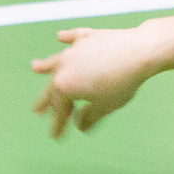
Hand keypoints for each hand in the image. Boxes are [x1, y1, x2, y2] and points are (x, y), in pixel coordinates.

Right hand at [28, 26, 157, 138]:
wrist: (138, 52)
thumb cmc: (121, 83)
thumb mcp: (104, 106)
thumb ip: (89, 117)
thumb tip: (80, 125)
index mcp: (64, 85)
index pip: (59, 109)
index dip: (58, 125)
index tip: (56, 136)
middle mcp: (64, 66)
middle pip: (53, 87)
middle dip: (46, 101)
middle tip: (37, 110)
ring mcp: (75, 49)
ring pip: (57, 59)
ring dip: (46, 65)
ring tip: (35, 67)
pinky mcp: (89, 37)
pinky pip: (75, 37)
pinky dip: (68, 38)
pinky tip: (61, 36)